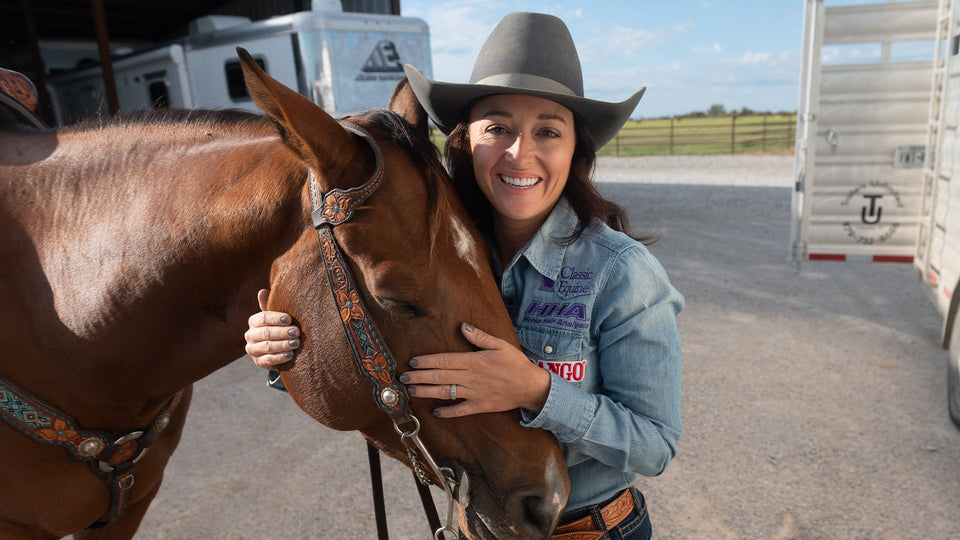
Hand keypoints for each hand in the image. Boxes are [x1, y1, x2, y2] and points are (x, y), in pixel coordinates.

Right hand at [244, 289, 300, 368]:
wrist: (277, 348)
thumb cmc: (279, 327)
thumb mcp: (276, 316)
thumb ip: (269, 305)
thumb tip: (262, 291)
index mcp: (253, 321)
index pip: (263, 318)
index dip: (276, 318)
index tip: (289, 319)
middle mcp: (250, 335)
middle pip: (266, 333)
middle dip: (282, 332)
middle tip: (297, 332)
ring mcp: (253, 350)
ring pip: (267, 347)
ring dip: (283, 345)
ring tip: (296, 343)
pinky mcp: (258, 362)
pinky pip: (268, 360)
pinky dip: (280, 357)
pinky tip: (290, 355)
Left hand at [399, 323, 550, 417]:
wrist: (531, 386)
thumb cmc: (516, 363)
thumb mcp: (500, 344)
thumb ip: (480, 337)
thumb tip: (463, 326)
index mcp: (474, 361)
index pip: (444, 360)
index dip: (427, 361)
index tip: (413, 361)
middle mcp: (471, 377)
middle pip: (439, 376)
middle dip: (419, 376)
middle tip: (403, 377)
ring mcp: (474, 393)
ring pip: (445, 392)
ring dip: (426, 392)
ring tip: (411, 390)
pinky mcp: (480, 406)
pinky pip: (460, 410)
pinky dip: (447, 412)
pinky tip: (435, 412)